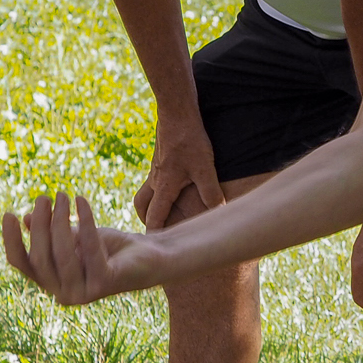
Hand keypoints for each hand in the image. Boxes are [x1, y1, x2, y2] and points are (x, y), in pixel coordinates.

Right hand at [2, 193, 157, 304]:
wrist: (151, 258)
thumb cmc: (110, 248)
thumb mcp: (76, 236)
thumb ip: (51, 232)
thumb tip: (25, 217)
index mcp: (52, 284)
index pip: (22, 264)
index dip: (12, 240)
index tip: (8, 214)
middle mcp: (63, 294)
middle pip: (41, 257)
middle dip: (41, 223)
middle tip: (46, 196)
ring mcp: (83, 293)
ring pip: (63, 253)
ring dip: (60, 220)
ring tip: (63, 195)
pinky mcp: (104, 284)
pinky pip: (89, 248)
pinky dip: (85, 222)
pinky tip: (82, 201)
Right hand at [134, 113, 220, 230]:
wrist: (176, 113)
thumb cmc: (190, 140)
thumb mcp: (205, 168)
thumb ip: (211, 192)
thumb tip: (219, 212)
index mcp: (163, 187)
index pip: (154, 219)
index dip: (154, 235)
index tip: (156, 249)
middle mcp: (155, 180)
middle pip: (142, 207)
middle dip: (147, 221)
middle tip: (156, 232)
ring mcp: (155, 169)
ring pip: (144, 193)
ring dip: (149, 205)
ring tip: (161, 213)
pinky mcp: (160, 159)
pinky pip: (153, 180)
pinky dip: (158, 189)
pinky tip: (173, 187)